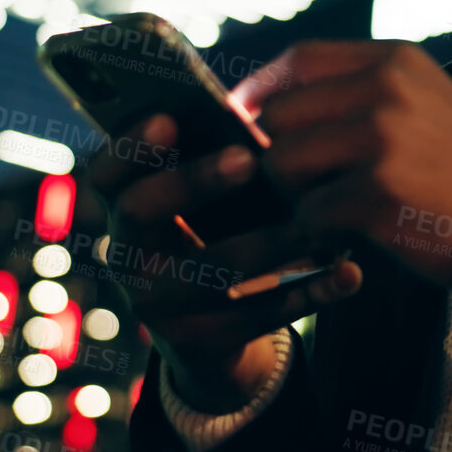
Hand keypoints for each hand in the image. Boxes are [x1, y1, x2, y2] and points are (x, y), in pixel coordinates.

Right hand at [82, 114, 363, 411]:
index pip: (103, 173)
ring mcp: (157, 305)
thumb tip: (254, 109)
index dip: (129, 146)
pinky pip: (259, 317)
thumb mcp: (201, 205)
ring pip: (210, 269)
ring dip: (269, 242)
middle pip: (140, 210)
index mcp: (122, 210)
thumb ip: (211, 162)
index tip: (169, 119)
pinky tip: (348, 273)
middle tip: (248, 159)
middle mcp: (125, 256)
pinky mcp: (200, 343)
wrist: (211, 336)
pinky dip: (309, 293)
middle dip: (193, 181)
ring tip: (319, 219)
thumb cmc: (215, 238)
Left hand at [234, 40, 451, 287]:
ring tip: (335, 209)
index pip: (302, 59)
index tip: (245, 118)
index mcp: (398, 60)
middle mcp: (387, 88)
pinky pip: (310, 212)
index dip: (262, 89)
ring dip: (297, 196)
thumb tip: (266, 103)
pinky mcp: (377, 191)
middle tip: (308, 185)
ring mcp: (382, 138)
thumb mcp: (426, 104)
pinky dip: (322, 231)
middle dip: (279, 155)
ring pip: (284, 163)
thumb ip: (361, 94)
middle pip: (280, 114)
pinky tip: (354, 234)